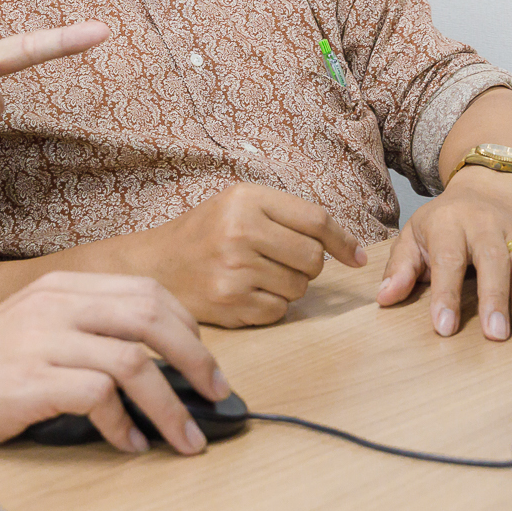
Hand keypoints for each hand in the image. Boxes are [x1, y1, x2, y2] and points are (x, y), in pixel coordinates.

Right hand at [0, 272, 229, 453]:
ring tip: (184, 438)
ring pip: (134, 362)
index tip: (205, 361)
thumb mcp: (36, 324)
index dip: (187, 327)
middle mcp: (57, 304)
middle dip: (196, 359)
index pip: (147, 292)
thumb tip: (157, 362)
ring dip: (170, 405)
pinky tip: (128, 444)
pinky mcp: (32, 381)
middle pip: (152, 318)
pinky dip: (123, 426)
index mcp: (63, 285)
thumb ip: (88, 328)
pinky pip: (100, 398)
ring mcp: (43, 340)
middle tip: (216, 394)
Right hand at [134, 183, 365, 326]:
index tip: (356, 257)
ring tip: (258, 274)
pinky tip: (247, 292)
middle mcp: (240, 232)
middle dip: (308, 264)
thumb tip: (354, 252)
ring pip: (299, 288)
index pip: (316, 220)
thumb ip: (291, 216)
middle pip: (313, 258)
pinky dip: (271, 305)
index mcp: (246, 199)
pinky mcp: (230, 304)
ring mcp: (235, 270)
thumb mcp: (240, 203)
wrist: (155, 265)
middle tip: (283, 261)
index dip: (344, 240)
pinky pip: (279, 311)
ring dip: (289, 286)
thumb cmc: (205, 233)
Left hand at [376, 167, 511, 339]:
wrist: (487, 184)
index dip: (446, 294)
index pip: (448, 260)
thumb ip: (401, 267)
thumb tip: (385, 298)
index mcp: (450, 224)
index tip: (444, 327)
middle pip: (492, 261)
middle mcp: (485, 225)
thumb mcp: (415, 235)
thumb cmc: (445, 220)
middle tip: (495, 335)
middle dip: (494, 298)